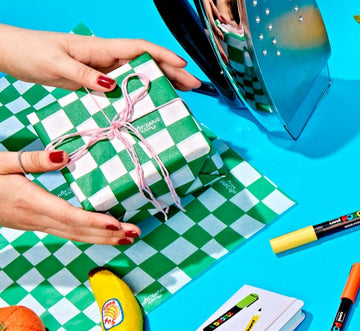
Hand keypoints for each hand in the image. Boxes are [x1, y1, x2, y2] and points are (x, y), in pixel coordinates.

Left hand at [0, 24, 200, 91]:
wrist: (11, 54)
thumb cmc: (30, 52)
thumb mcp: (55, 63)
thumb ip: (84, 74)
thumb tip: (112, 85)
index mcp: (98, 47)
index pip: (138, 48)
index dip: (163, 56)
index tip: (183, 66)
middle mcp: (103, 57)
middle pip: (144, 63)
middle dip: (171, 73)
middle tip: (194, 87)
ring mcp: (98, 70)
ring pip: (135, 76)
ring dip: (158, 84)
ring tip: (181, 96)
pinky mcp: (91, 82)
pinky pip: (120, 89)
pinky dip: (136, 96)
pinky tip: (147, 105)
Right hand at [0, 150, 139, 244]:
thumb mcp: (2, 161)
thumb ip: (34, 159)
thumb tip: (65, 156)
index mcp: (30, 201)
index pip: (69, 216)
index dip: (95, 223)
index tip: (117, 225)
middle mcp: (35, 218)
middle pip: (77, 231)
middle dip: (108, 235)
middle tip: (136, 234)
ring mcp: (34, 225)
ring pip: (73, 236)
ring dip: (101, 239)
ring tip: (128, 238)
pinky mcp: (33, 225)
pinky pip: (65, 233)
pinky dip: (87, 235)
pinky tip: (103, 234)